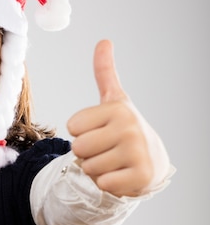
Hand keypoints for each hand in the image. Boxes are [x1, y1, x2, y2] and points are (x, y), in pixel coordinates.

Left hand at [67, 40, 168, 196]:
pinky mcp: (140, 177)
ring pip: (88, 167)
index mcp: (118, 108)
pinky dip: (107, 183)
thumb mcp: (114, 100)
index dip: (81, 132)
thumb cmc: (124, 129)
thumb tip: (104, 40)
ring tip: (114, 161)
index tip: (100, 130)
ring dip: (96, 169)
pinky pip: (102, 184)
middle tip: (106, 149)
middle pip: (78, 148)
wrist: (152, 159)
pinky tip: (121, 174)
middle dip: (86, 153)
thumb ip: (105, 73)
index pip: (72, 127)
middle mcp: (130, 127)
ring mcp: (137, 152)